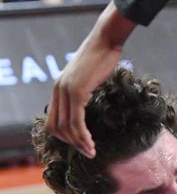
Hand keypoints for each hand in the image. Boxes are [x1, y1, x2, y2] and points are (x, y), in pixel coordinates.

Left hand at [46, 42, 121, 157]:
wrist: (105, 41)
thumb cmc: (102, 58)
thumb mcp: (88, 77)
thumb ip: (83, 90)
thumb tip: (87, 101)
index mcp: (59, 88)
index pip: (53, 121)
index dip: (65, 137)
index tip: (82, 144)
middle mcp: (58, 90)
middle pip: (57, 128)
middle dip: (72, 144)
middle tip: (89, 152)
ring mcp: (66, 91)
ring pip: (67, 127)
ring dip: (79, 143)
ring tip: (92, 151)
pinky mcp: (77, 92)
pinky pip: (76, 121)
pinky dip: (83, 135)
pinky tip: (91, 142)